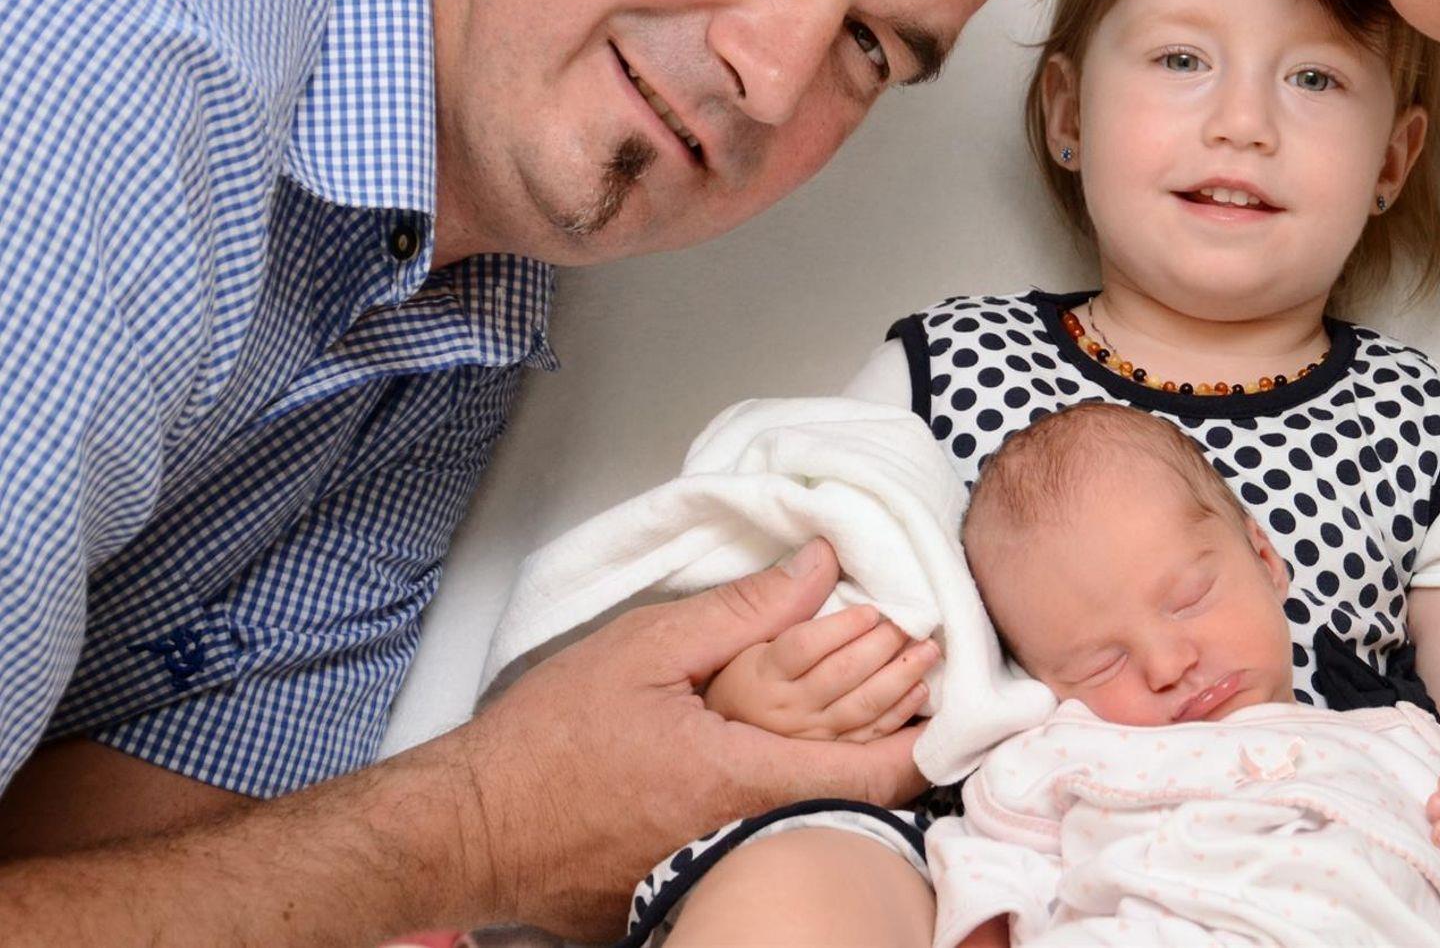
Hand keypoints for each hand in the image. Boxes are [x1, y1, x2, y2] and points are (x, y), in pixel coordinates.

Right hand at [451, 539, 927, 938]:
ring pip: (799, 830)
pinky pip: (749, 854)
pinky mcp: (679, 896)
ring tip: (847, 728)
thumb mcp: (646, 648)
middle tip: (903, 701)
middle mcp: (738, 840)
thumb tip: (821, 566)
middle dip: (879, 751)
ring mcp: (711, 875)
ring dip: (828, 781)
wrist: (468, 827)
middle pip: (843, 804)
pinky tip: (759, 780)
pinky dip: (769, 817)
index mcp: (742, 777)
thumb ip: (744, 609)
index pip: (871, 776)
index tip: (949, 710)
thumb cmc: (545, 740)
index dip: (924, 744)